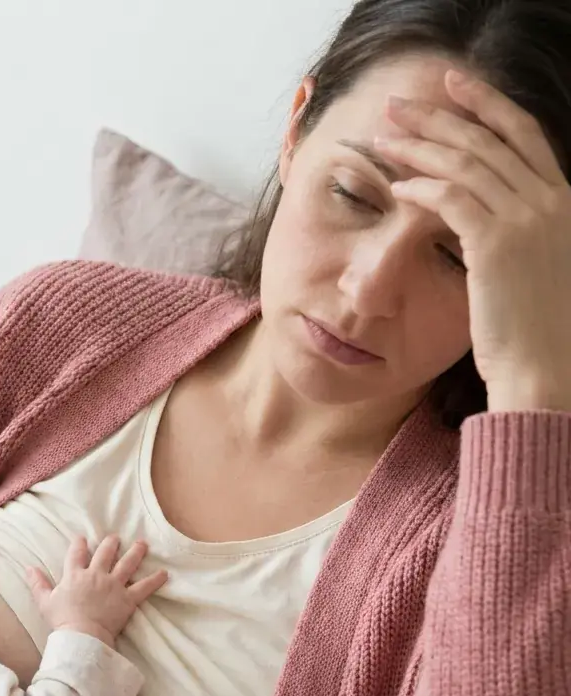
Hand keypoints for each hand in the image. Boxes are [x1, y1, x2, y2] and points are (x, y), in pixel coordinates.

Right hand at [26, 535, 166, 645]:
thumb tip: (28, 568)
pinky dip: (155, 580)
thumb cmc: (62, 620)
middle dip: (111, 543)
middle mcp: (96, 575)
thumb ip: (38, 583)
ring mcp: (114, 585)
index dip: (79, 544)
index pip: (76, 553)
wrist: (82, 636)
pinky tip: (164, 573)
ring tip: (142, 544)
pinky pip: (144, 587)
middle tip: (116, 538)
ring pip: (127, 563)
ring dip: (136, 552)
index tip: (82, 538)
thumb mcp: (45, 601)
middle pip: (105, 552)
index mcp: (75, 575)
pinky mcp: (128, 598)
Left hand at [376, 69, 570, 411]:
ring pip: (466, 164)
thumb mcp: (532, 266)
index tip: (452, 86)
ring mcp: (527, 219)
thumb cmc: (532, 328)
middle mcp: (550, 200)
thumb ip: (511, 230)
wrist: (543, 367)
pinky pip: (453, 200)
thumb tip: (473, 215)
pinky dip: (423, 189)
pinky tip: (398, 188)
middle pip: (488, 139)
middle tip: (398, 105)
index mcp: (561, 200)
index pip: (522, 134)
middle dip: (439, 116)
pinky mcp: (498, 244)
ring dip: (420, 147)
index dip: (486, 104)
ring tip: (384, 139)